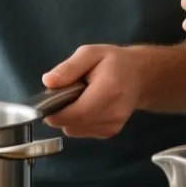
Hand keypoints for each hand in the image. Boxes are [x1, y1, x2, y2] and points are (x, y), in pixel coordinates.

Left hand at [38, 45, 157, 137]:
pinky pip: (82, 131)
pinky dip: (78, 121)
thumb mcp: (90, 53)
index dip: (55, 112)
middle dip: (60, 112)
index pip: (75, 113)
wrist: (140, 76)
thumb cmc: (113, 62)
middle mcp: (113, 113)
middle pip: (72, 124)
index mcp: (108, 91)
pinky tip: (87, 106)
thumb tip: (47, 82)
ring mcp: (113, 126)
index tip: (46, 101)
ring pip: (74, 130)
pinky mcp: (110, 132)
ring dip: (68, 117)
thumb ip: (69, 68)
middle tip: (63, 94)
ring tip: (78, 98)